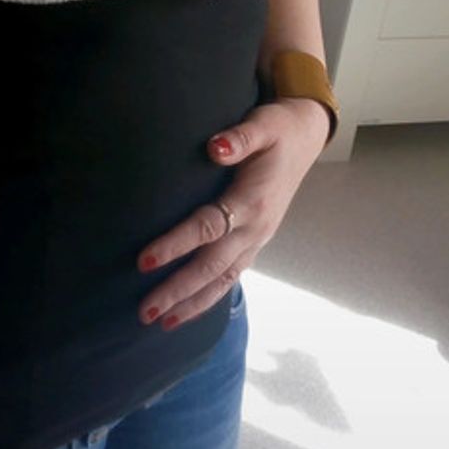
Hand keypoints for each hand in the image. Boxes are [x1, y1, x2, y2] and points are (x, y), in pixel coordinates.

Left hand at [136, 97, 330, 329]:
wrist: (304, 139)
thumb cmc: (276, 130)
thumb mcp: (262, 124)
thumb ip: (240, 137)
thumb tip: (215, 148)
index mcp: (253, 201)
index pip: (208, 227)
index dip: (176, 244)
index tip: (144, 260)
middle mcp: (255, 228)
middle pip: (212, 266)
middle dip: (178, 290)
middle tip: (145, 311)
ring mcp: (257, 240)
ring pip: (223, 280)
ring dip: (192, 304)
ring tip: (161, 324)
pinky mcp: (254, 243)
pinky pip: (230, 277)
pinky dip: (208, 298)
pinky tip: (186, 312)